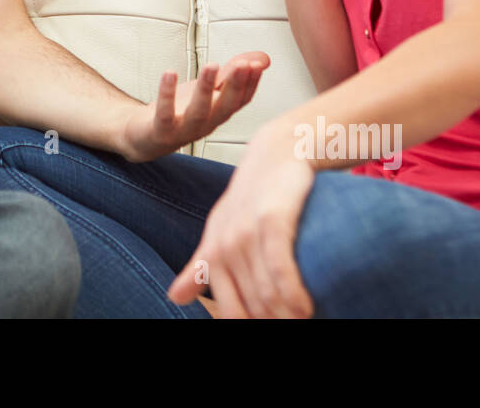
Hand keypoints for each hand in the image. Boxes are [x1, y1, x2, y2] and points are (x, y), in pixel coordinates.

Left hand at [120, 52, 269, 162]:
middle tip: (243, 64)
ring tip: (211, 66)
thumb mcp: (208, 90)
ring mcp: (183, 130)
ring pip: (199, 112)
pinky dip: (167, 94)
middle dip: (235, 85)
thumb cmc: (179, 112)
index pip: (241, 101)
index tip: (256, 64)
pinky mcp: (160, 131)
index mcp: (219, 114)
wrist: (144, 136)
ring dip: (206, 89)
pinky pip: (165, 114)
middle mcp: (205, 125)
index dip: (251, 84)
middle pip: (225, 107)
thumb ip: (231, 74)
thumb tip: (262, 58)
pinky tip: (170, 73)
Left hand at [169, 130, 315, 317]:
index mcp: (213, 253)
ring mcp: (247, 233)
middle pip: (253, 308)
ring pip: (267, 294)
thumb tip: (174, 298)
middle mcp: (225, 245)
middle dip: (274, 322)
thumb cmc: (253, 196)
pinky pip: (280, 269)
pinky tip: (305, 307)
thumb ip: (200, 266)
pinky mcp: (271, 221)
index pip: (230, 311)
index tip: (269, 328)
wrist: (278, 152)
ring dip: (288, 315)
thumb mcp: (221, 230)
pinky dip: (294, 294)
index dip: (249, 326)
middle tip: (294, 325)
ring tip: (305, 320)